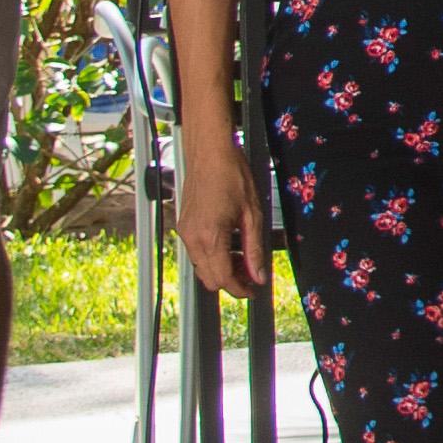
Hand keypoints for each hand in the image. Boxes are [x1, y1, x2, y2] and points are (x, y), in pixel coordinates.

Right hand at [173, 143, 261, 301]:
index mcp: (210, 236)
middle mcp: (193, 237)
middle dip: (231, 281)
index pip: (222, 278)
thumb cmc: (231, 174)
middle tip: (252, 274)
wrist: (210, 152)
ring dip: (221, 269)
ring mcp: (185, 231)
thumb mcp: (252, 214)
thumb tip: (258, 274)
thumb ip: (254, 249)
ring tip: (243, 258)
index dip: (240, 289)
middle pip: (209, 279)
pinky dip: (212, 256)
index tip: (253, 290)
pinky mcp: (184, 225)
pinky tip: (230, 246)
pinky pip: (196, 252)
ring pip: (201, 267)